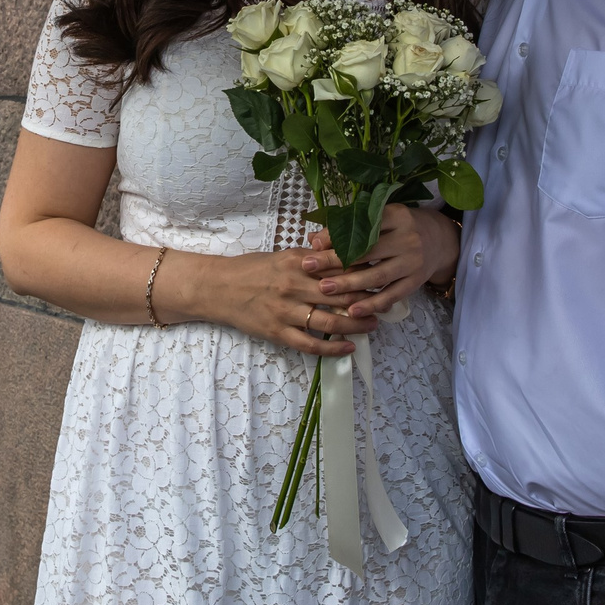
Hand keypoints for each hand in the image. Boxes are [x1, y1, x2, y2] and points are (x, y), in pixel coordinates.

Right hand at [170, 249, 379, 356]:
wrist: (218, 287)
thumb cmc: (251, 270)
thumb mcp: (282, 256)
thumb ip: (311, 258)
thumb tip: (342, 256)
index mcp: (297, 262)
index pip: (339, 266)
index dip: (364, 272)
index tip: (382, 274)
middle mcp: (293, 285)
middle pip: (340, 294)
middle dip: (367, 299)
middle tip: (387, 302)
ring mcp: (285, 311)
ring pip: (330, 321)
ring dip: (356, 325)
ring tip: (372, 325)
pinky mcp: (277, 332)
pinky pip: (310, 344)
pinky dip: (333, 349)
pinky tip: (349, 348)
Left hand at [300, 204, 460, 312]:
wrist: (440, 241)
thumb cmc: (400, 228)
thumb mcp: (381, 218)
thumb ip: (350, 226)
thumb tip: (314, 239)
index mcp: (397, 216)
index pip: (363, 227)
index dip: (337, 236)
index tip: (313, 245)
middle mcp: (407, 238)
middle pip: (367, 252)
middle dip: (335, 261)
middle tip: (309, 268)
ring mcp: (413, 261)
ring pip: (377, 276)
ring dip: (349, 285)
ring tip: (325, 290)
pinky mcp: (416, 281)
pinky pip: (391, 295)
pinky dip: (372, 304)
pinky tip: (353, 311)